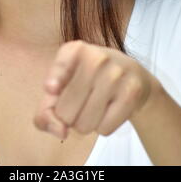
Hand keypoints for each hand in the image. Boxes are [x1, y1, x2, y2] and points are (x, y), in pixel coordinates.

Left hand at [33, 40, 161, 139]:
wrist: (133, 75)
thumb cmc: (89, 80)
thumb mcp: (64, 84)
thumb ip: (48, 109)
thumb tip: (60, 131)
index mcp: (75, 50)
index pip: (58, 70)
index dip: (53, 82)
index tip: (50, 89)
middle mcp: (96, 58)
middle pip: (65, 112)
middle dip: (68, 117)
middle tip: (80, 103)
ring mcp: (116, 74)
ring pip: (84, 124)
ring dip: (85, 124)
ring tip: (95, 105)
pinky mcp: (131, 92)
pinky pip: (104, 128)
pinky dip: (103, 126)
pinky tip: (110, 108)